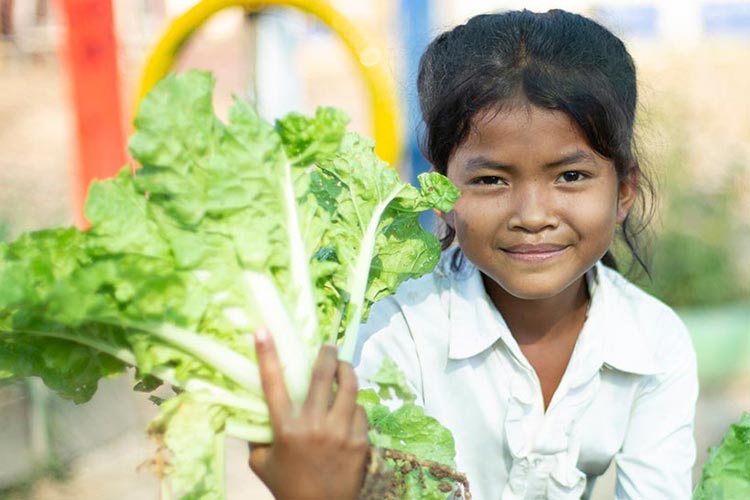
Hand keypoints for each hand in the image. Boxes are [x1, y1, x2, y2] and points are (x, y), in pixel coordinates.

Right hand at [249, 328, 368, 499]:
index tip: (263, 330)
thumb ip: (256, 436)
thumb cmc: (287, 485)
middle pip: (322, 376)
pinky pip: (360, 410)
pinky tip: (351, 409)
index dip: (266, 354)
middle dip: (327, 354)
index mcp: (285, 429)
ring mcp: (340, 433)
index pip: (272, 384)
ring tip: (344, 368)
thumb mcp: (261, 462)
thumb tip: (248, 409)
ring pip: (349, 387)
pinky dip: (354, 407)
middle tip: (329, 346)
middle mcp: (313, 426)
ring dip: (347, 372)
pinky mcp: (360, 441)